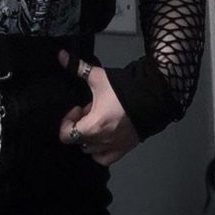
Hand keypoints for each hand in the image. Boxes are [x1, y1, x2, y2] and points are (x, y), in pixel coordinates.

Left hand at [57, 49, 139, 165]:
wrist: (154, 95)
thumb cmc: (124, 88)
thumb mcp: (98, 77)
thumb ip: (77, 68)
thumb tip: (60, 55)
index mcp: (93, 126)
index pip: (66, 135)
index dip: (67, 120)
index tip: (78, 107)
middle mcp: (102, 141)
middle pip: (78, 140)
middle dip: (79, 125)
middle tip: (88, 111)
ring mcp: (114, 147)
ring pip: (90, 150)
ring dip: (88, 137)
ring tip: (96, 122)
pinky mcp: (125, 149)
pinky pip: (105, 158)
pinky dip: (99, 151)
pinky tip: (103, 137)